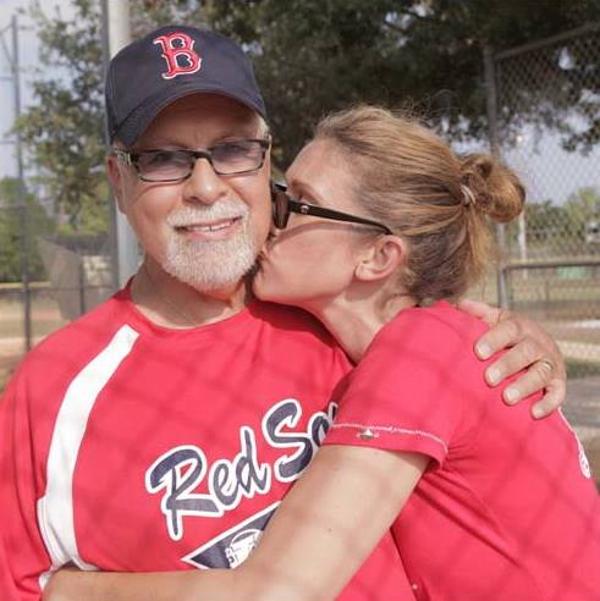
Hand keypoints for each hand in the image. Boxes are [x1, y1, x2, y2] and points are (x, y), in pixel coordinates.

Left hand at [458, 299, 565, 418]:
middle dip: (507, 365)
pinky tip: (533, 413)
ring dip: (525, 386)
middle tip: (488, 378)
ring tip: (507, 398)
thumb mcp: (496, 320)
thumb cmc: (509, 335)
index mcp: (520, 326)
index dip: (494, 339)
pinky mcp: (558, 382)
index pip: (509, 329)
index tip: (478, 352)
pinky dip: (548, 404)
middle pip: (526, 352)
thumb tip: (458, 304)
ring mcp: (550, 363)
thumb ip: (479, 313)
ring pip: (540, 374)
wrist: (541, 347)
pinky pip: (557, 393)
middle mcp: (538, 343)